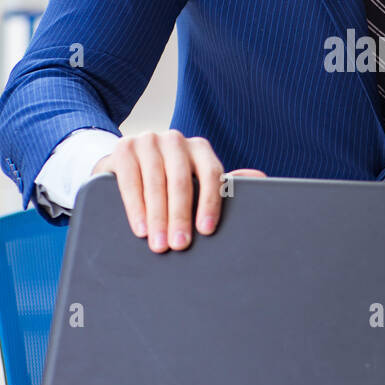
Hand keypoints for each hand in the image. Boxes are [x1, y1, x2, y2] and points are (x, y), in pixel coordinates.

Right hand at [91, 130, 265, 250]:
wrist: (126, 162)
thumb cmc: (169, 177)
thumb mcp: (196, 179)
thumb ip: (224, 181)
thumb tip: (261, 178)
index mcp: (199, 148)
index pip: (211, 174)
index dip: (210, 203)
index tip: (206, 231)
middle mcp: (175, 140)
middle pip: (181, 181)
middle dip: (180, 217)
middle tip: (180, 245)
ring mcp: (148, 141)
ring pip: (155, 183)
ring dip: (157, 218)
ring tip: (159, 244)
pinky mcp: (123, 148)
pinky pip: (130, 182)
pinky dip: (136, 208)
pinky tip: (141, 228)